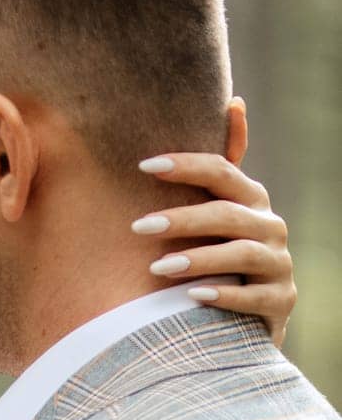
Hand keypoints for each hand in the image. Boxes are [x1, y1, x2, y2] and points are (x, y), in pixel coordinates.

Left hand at [134, 152, 294, 347]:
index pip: (222, 172)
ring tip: (157, 268)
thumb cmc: (222, 258)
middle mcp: (271, 227)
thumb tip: (235, 101)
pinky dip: (223, 295)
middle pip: (227, 215)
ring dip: (198, 259)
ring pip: (241, 255)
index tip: (144, 166)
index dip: (186, 165)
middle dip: (182, 219)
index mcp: (252, 200)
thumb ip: (221, 168)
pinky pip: (253, 297)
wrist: (251, 318)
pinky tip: (192, 297)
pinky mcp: (281, 302)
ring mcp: (279, 265)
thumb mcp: (222, 212)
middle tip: (138, 226)